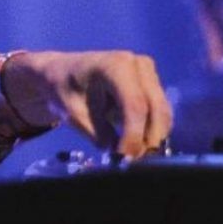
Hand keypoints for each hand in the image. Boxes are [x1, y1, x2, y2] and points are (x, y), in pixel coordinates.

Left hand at [1, 51, 172, 157]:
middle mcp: (137, 64)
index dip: (134, 134)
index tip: (124, 156)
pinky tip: (135, 140)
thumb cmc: (63, 88)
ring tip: (131, 152)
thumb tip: (121, 156)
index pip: (134, 105)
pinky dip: (151, 128)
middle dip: (146, 138)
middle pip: (154, 107)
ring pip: (161, 110)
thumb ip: (99, 134)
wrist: (61, 71)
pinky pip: (159, 109)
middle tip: (131, 160)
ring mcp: (147, 71)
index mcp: (114, 66)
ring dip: (151, 135)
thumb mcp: (74, 114)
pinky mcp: (151, 80)